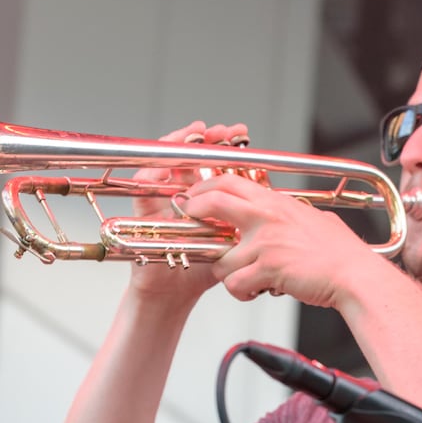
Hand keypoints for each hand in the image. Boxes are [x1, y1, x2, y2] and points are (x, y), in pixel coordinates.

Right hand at [124, 121, 247, 300]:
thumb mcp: (235, 239)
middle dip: (206, 139)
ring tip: (196, 134)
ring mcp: (162, 199)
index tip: (242, 134)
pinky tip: (167, 162)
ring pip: (166, 162)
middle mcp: (183, 192)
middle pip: (191, 154)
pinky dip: (154, 172)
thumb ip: (250, 220)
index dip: (226, 146)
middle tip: (221, 130)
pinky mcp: (143, 212)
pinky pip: (144, 187)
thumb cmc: (206, 267)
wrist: (178, 292)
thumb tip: (276, 200)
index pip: (214, 161)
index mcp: (207, 197)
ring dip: (180, 145)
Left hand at [179, 172, 380, 307]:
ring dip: (228, 273)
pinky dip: (242, 293)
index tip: (196, 197)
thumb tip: (286, 214)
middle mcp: (267, 218)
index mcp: (278, 202)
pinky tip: (256, 292)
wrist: (354, 274)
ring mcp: (265, 243)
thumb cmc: (341, 251)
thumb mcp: (316, 219)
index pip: (230, 181)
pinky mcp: (267, 269)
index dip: (205, 187)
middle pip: (212, 203)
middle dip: (194, 212)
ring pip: (220, 258)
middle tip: (193, 223)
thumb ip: (293, 214)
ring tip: (245, 278)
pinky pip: (234, 284)